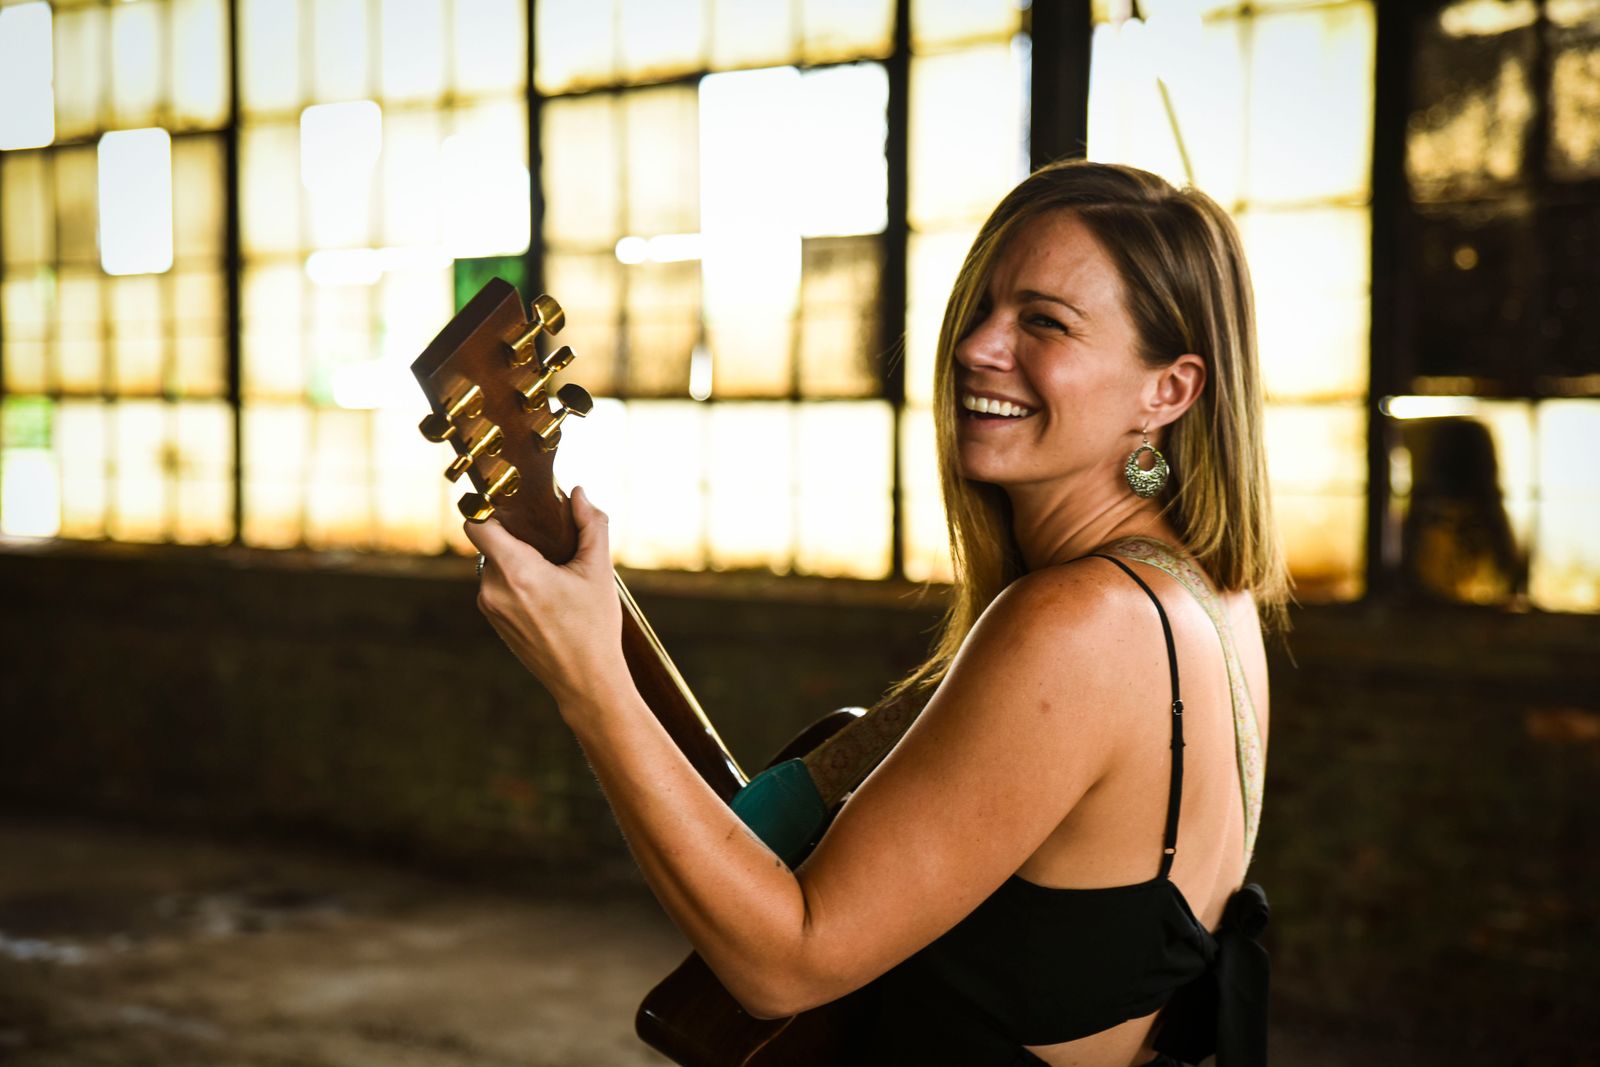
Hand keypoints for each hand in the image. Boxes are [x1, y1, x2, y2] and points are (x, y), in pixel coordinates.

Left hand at [464, 486, 630, 716]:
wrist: (586, 682)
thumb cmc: (595, 627)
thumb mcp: (599, 571)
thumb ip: (591, 524)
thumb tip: (578, 493)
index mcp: (517, 571)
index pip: (476, 524)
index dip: (487, 508)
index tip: (508, 504)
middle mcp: (494, 589)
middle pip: (491, 542)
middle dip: (516, 537)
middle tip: (548, 541)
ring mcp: (490, 608)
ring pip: (495, 565)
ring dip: (516, 561)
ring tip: (552, 572)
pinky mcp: (494, 622)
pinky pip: (497, 587)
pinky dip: (516, 582)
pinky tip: (546, 595)